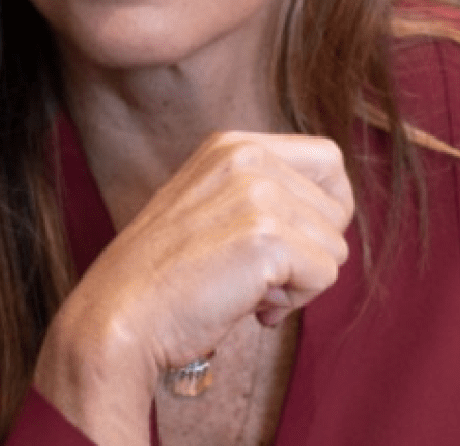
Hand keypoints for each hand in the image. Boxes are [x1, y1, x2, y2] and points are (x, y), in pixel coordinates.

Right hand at [33, 132, 353, 444]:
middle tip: (261, 272)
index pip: (328, 159)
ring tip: (246, 287)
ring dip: (301, 280)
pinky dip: (294, 302)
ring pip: (336, 246)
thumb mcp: (214, 203)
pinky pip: (325, 276)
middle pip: (338, 205)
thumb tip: (337, 206)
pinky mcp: (264, 237)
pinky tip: (249, 303)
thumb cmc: (168, 275)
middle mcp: (246, 156)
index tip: (290, 241)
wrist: (120, 314)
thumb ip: (263, 191)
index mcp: (233, 145)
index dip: (325, 208)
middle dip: (312, 249)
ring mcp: (255, 193)